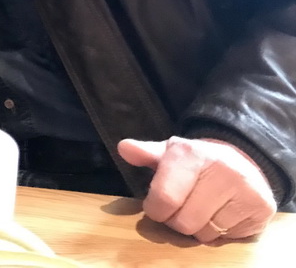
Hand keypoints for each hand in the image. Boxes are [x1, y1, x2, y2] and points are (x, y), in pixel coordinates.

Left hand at [118, 135, 275, 240]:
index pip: (164, 198)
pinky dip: (219, 232)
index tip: (156, 206)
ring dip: (197, 229)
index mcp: (191, 153)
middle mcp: (221, 168)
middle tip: (181, 208)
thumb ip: (146, 154)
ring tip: (201, 210)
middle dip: (176, 220)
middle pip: (183, 222)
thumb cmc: (197, 163)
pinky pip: (227, 237)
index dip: (155, 209)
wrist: (243, 163)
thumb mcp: (170, 155)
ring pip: (205, 233)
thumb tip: (124, 148)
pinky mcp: (261, 208)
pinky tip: (221, 213)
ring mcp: (244, 188)